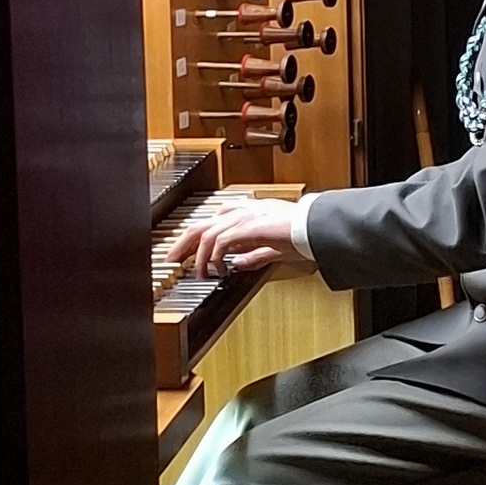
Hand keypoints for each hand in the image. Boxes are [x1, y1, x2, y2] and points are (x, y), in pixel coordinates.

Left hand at [167, 197, 306, 278]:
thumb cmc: (298, 233)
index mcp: (243, 212)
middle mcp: (239, 211)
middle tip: (171, 261)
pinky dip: (216, 257)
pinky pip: (221, 242)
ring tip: (200, 274)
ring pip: (206, 235)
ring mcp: (242, 217)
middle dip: (181, 245)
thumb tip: (237, 263)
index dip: (191, 239)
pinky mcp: (247, 227)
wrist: (314, 226)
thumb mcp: (270, 246)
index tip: (183, 255)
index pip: (208, 223)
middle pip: (198, 226)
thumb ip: (252, 253)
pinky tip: (221, 270)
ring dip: (200, 257)